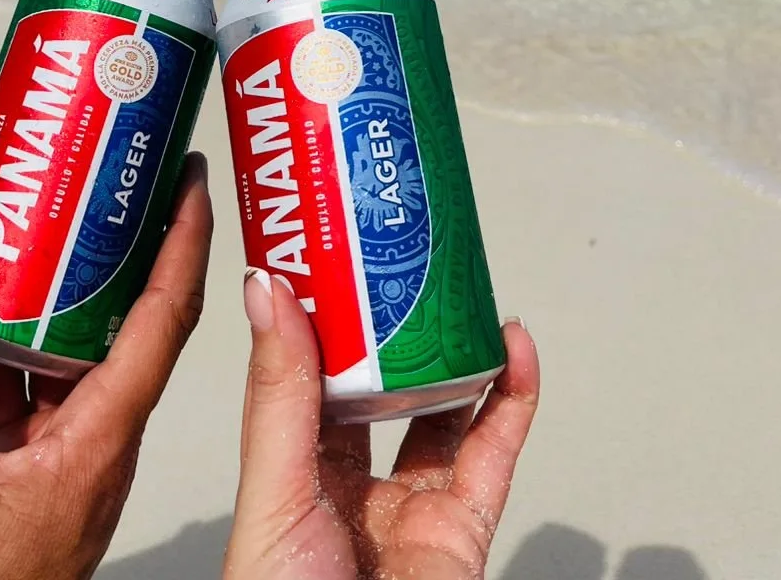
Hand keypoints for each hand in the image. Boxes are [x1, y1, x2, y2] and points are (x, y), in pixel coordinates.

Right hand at [0, 152, 212, 579]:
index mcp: (100, 446)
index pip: (164, 322)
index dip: (184, 242)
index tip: (190, 181)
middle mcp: (98, 450)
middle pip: (130, 327)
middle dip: (124, 252)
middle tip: (118, 186)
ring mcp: (65, 467)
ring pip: (72, 360)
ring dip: (55, 299)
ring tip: (35, 235)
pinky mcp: (28, 483)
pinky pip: (28, 395)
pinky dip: (3, 351)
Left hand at [225, 272, 538, 579]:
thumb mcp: (273, 490)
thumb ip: (278, 393)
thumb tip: (267, 289)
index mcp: (290, 470)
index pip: (304, 373)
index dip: (320, 313)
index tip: (330, 248)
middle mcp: (350, 485)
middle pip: (381, 387)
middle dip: (396, 325)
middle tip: (405, 254)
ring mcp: (411, 508)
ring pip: (444, 413)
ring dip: (458, 350)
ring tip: (459, 284)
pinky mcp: (466, 532)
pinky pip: (495, 455)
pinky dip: (512, 398)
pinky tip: (513, 345)